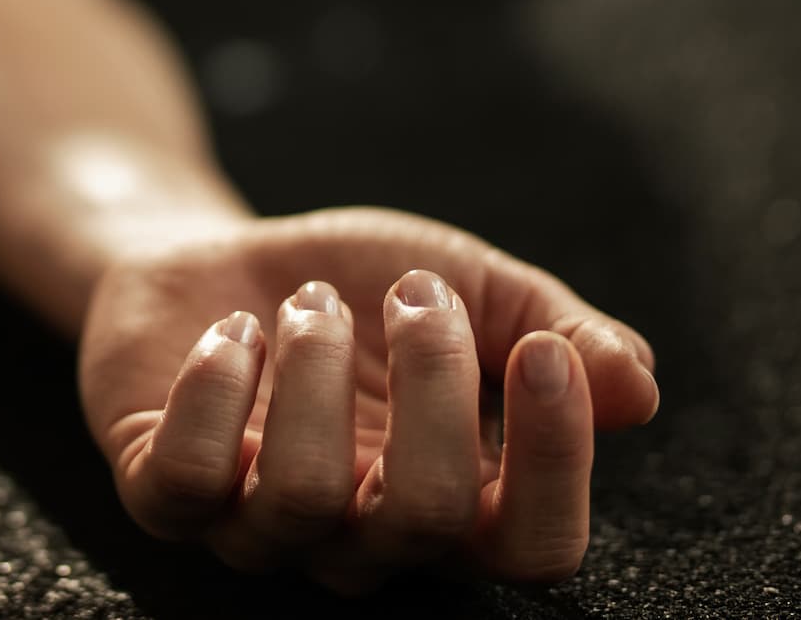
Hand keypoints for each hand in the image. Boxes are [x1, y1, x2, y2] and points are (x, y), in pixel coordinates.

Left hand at [78, 206, 659, 592]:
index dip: (556, 463)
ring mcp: (257, 526)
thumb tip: (637, 387)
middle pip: (427, 518)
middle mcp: (363, 538)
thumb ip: (561, 329)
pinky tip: (234, 332)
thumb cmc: (359, 285)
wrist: (220, 254)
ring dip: (316, 369)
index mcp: (458, 504)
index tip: (545, 351)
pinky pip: (188, 481)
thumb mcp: (474, 283)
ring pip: (303, 496)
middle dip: (434, 384)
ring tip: (311, 301)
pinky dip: (217, 389)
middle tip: (417, 292)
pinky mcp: (163, 492)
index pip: (535, 546)